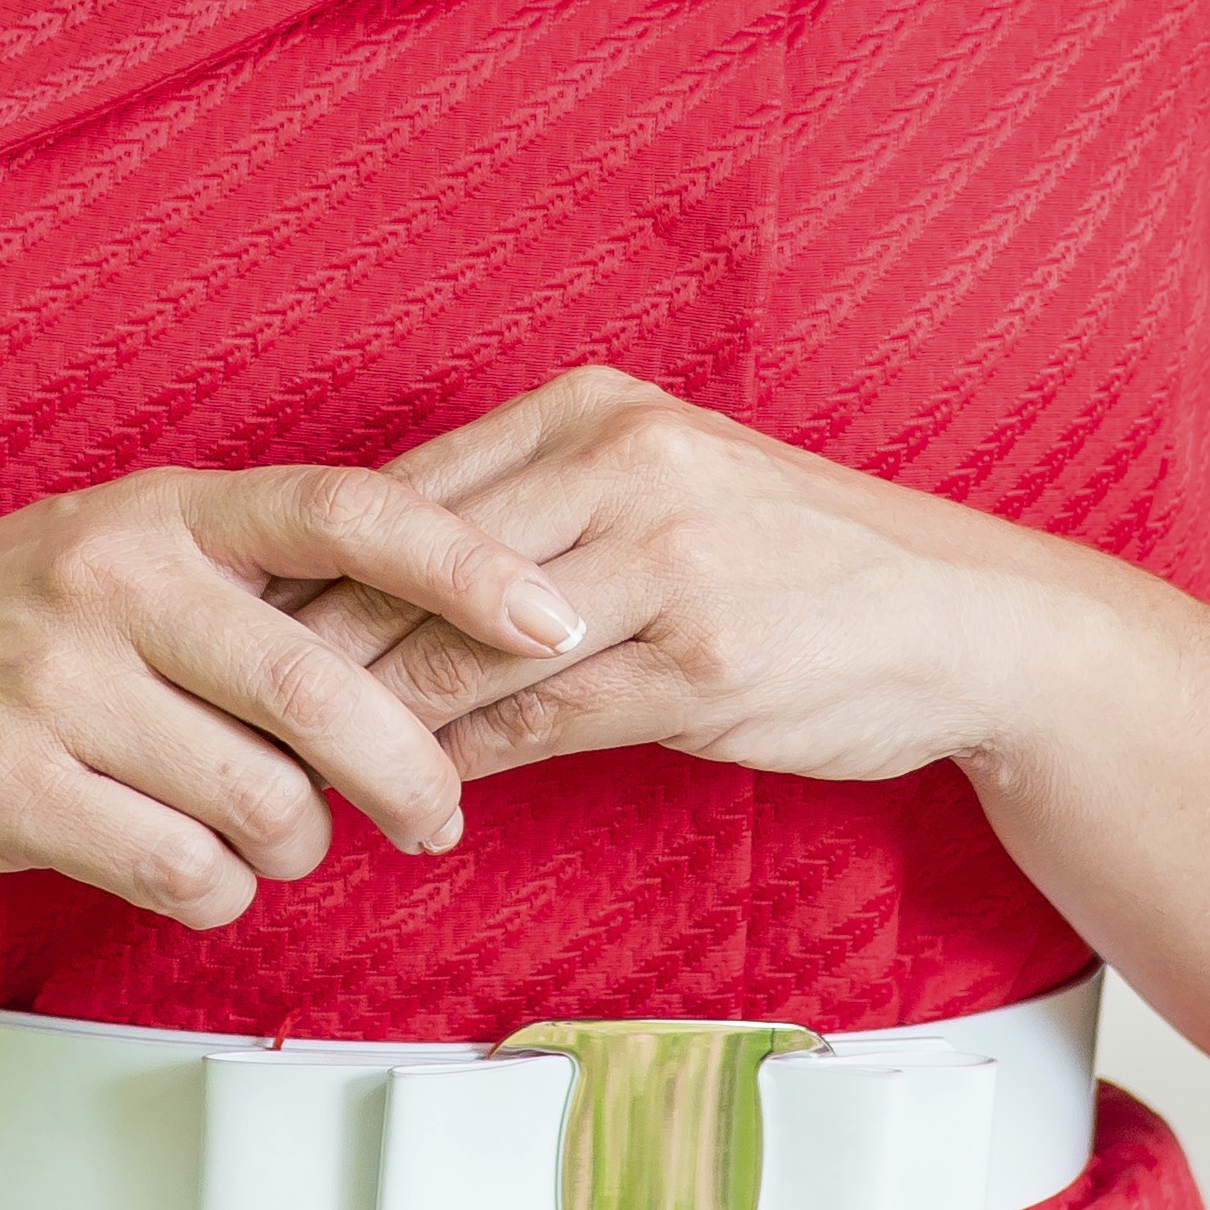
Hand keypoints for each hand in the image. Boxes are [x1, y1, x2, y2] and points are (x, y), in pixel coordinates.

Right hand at [0, 463, 586, 932]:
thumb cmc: (3, 620)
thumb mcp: (123, 551)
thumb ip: (256, 582)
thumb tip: (435, 636)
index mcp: (165, 510)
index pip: (347, 511)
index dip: (462, 566)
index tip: (550, 617)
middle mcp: (114, 580)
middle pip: (323, 687)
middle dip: (410, 773)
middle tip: (436, 816)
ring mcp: (55, 684)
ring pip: (263, 798)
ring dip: (296, 844)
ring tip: (270, 836)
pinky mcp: (11, 786)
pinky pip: (183, 869)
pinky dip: (217, 889)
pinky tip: (193, 867)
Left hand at [285, 367, 1048, 791]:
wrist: (970, 620)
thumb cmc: (804, 562)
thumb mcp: (665, 490)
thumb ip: (532, 518)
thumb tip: (383, 582)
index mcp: (597, 410)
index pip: (405, 491)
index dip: (313, 574)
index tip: (242, 637)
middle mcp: (622, 463)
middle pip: (411, 566)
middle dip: (316, 655)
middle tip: (240, 719)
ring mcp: (664, 559)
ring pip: (461, 648)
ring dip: (376, 726)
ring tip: (309, 776)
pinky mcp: (698, 659)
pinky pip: (539, 719)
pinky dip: (466, 765)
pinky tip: (423, 800)